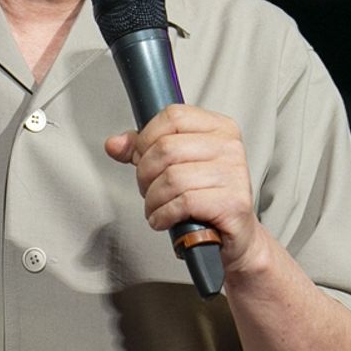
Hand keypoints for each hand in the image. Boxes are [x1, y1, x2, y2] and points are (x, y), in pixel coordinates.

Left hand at [104, 105, 266, 273]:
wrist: (235, 234)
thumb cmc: (207, 197)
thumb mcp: (178, 165)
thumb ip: (145, 150)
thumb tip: (115, 144)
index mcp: (220, 128)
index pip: (173, 116)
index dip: (147, 139)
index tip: (143, 157)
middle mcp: (229, 147)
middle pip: (166, 148)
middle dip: (145, 174)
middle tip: (149, 189)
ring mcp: (233, 174)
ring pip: (171, 178)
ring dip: (153, 200)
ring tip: (158, 207)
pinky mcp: (232, 203)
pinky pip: (182, 203)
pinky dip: (164, 215)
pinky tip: (165, 219)